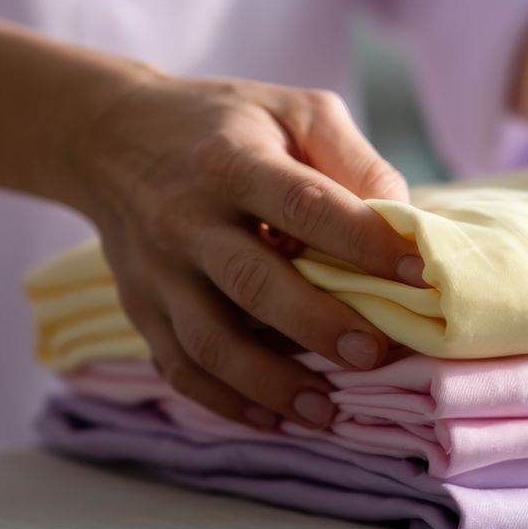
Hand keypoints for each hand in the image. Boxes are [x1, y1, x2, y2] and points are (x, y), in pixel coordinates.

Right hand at [0, 16, 423, 430]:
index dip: (363, 239)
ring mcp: (158, 270)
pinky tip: (272, 418)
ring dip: (270, 382)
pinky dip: (224, 401)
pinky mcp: (140, 307)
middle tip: (375, 355)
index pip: (304, 204)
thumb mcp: (294, 110)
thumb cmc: (226, 124)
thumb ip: (353, 159)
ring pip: (210, 340)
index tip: (417, 272)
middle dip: (316, 324)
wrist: (110, 134)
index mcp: (233, 162)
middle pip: (252, 281)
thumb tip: (405, 224)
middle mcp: (187, 219)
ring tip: (327, 411)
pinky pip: (179, 366)